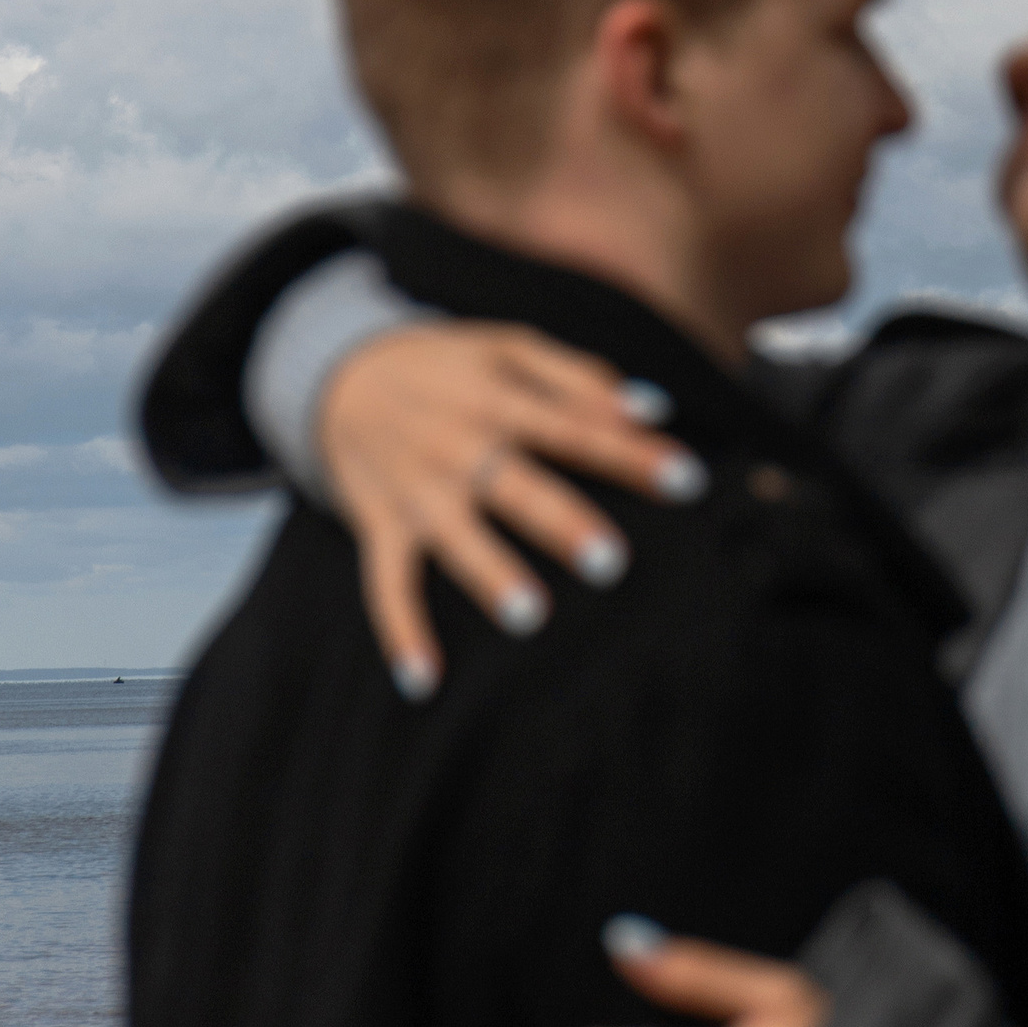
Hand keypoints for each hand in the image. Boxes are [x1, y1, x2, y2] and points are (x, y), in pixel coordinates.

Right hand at [318, 324, 707, 694]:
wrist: (338, 372)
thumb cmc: (449, 364)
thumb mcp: (509, 346)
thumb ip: (581, 376)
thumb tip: (653, 408)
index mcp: (498, 398)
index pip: (575, 426)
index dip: (631, 452)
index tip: (688, 480)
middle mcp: (459, 446)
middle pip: (517, 486)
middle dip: (561, 523)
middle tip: (611, 562)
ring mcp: (417, 490)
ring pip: (455, 538)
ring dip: (490, 575)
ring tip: (531, 617)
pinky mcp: (380, 525)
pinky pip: (386, 584)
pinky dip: (401, 631)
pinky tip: (425, 680)